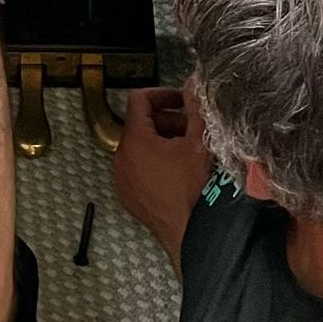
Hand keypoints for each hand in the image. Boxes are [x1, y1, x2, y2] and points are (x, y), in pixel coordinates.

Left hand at [112, 84, 213, 270]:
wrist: (193, 235)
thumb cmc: (196, 192)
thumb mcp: (200, 141)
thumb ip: (195, 106)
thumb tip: (193, 86)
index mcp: (134, 141)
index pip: (139, 99)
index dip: (163, 94)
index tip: (180, 100)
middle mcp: (121, 159)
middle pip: (139, 124)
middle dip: (167, 120)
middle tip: (190, 126)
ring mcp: (123, 181)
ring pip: (139, 147)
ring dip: (162, 141)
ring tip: (188, 150)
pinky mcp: (129, 198)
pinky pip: (138, 169)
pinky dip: (154, 163)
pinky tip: (178, 171)